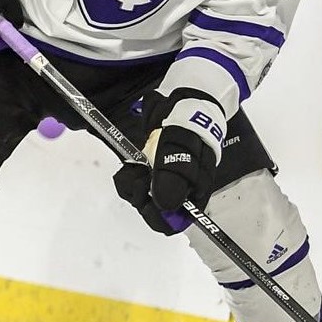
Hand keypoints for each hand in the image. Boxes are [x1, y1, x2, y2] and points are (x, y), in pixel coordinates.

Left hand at [112, 89, 225, 233]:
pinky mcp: (148, 174)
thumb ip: (175, 173)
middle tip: (139, 175)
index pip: (176, 221)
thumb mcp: (182, 143)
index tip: (147, 197)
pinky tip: (132, 164)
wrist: (178, 99)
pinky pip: (132, 186)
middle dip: (141, 196)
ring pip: (141, 199)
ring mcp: (162, 181)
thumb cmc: (188, 120)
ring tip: (136, 166)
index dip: (159, 216)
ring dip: (131, 184)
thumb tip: (166, 205)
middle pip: (155, 212)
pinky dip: (127, 177)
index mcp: (195, 190)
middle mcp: (179, 190)